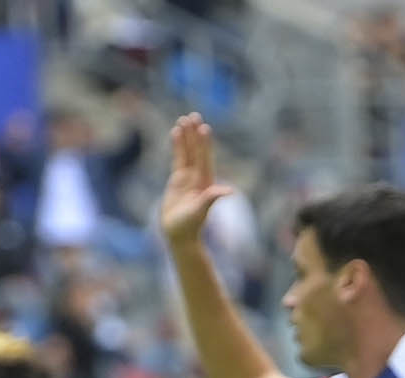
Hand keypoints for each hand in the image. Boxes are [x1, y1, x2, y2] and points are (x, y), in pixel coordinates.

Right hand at [159, 113, 236, 249]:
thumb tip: (229, 191)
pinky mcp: (177, 181)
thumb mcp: (200, 211)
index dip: (204, 144)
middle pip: (196, 152)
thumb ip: (212, 199)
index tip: (204, 127)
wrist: (179, 235)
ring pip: (187, 153)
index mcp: (205, 183)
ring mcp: (188, 179)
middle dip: (194, 134)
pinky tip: (175, 134)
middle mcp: (198, 179)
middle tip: (193, 115)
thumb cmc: (190, 226)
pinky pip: (178, 159)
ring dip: (186, 138)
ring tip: (183, 120)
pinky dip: (177, 147)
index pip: (204, 159)